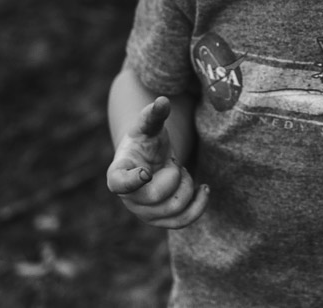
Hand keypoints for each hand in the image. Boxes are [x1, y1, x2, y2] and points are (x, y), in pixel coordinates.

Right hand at [106, 96, 209, 228]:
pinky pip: (183, 222)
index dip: (132, 181)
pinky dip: (198, 205)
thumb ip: (154, 115)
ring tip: (181, 172)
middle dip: (174, 176)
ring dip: (186, 187)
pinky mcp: (162, 221)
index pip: (119, 183)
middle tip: (174, 163)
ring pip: (174, 209)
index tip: (147, 171)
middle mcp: (128, 198)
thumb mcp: (149, 126)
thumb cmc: (147, 141)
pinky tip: (205, 188)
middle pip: (156, 197)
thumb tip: (162, 101)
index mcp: (118, 173)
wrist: (151, 161)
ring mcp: (145, 213)